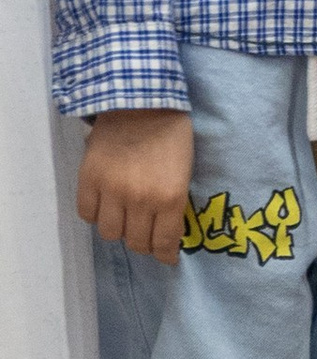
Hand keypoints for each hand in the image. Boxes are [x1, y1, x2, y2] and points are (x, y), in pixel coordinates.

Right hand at [78, 108, 195, 257]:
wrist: (142, 102)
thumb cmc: (172, 134)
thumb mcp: (185, 171)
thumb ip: (174, 204)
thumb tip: (167, 234)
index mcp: (170, 198)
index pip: (164, 243)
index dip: (164, 254)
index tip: (165, 256)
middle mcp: (140, 200)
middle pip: (136, 242)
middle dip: (143, 242)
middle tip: (145, 233)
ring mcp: (112, 190)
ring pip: (110, 233)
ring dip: (119, 228)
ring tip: (124, 215)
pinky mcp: (89, 179)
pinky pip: (87, 214)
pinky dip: (96, 213)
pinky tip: (105, 204)